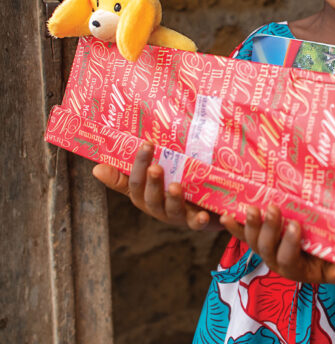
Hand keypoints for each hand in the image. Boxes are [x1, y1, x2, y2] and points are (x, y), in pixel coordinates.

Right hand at [92, 142, 216, 230]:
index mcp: (144, 196)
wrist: (206, 209)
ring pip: (172, 210)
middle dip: (153, 183)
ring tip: (175, 186)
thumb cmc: (171, 188)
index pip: (136, 181)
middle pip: (151, 197)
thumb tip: (96, 168)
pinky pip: (197, 224)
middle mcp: (157, 207)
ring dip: (173, 199)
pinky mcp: (197, 222)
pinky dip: (200, 221)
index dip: (139, 164)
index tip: (146, 144)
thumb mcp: (150, 180)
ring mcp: (177, 216)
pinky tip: (204, 215)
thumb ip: (127, 175)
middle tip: (156, 167)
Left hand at [221, 205, 334, 284]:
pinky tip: (225, 216)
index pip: (288, 258)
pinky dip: (234, 226)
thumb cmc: (333, 261)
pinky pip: (243, 235)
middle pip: (267, 248)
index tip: (295, 225)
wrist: (322, 260)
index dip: (289, 244)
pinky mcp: (259, 240)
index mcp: (295, 269)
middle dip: (269, 228)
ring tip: (252, 208)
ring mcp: (266, 251)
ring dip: (250, 225)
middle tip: (273, 208)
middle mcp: (276, 262)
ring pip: (253, 241)